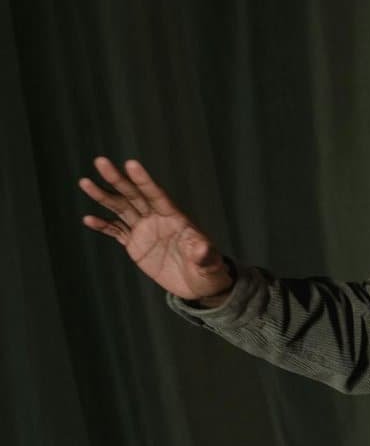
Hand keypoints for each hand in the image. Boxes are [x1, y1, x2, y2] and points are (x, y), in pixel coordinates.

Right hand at [79, 156, 232, 301]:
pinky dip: (102, 225)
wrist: (197, 284)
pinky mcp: (135, 244)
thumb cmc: (209, 271)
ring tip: (84, 182)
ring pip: (121, 208)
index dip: (144, 180)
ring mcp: (145, 230)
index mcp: (176, 218)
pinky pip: (116, 231)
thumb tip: (202, 248)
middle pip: (135, 195)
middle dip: (117, 179)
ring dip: (103, 196)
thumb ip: (205, 255)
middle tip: (100, 161)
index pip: (157, 195)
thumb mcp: (209, 265)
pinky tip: (88, 219)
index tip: (130, 164)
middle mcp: (158, 219)